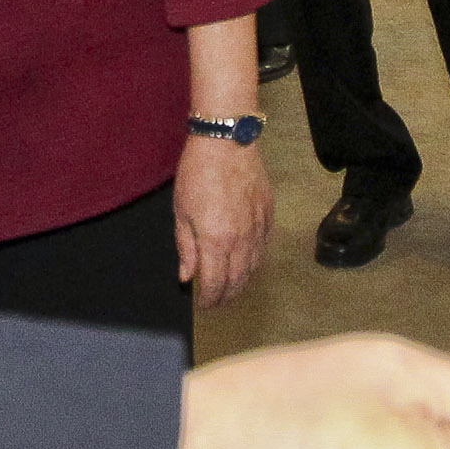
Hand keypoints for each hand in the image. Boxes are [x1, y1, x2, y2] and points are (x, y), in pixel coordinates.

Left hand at [174, 135, 273, 311]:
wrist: (227, 143)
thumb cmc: (197, 174)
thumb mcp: (181, 212)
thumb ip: (186, 248)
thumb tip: (187, 276)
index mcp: (215, 241)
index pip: (216, 284)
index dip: (210, 300)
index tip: (204, 305)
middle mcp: (241, 240)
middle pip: (237, 280)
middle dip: (226, 296)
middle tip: (217, 302)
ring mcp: (258, 228)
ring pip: (254, 266)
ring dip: (242, 282)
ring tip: (232, 288)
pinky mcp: (268, 214)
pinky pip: (263, 247)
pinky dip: (255, 261)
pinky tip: (247, 263)